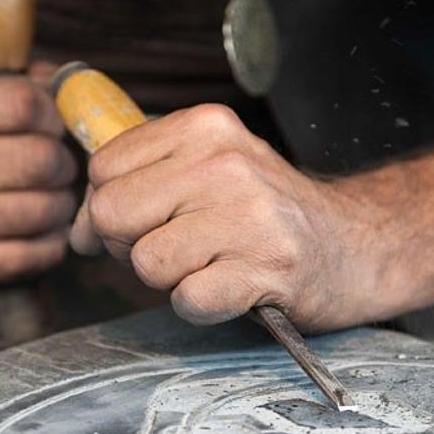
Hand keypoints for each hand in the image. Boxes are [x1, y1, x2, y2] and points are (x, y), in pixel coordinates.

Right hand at [0, 70, 77, 282]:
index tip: (51, 127)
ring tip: (49, 198)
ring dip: (61, 205)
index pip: (24, 104)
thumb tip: (78, 86)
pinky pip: (36, 253)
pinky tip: (39, 229)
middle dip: (63, 164)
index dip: (53, 116)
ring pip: (44, 208)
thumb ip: (27, 83)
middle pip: (41, 159)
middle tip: (56, 169)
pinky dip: (51, 242)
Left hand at [70, 103, 373, 330]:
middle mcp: (226, 163)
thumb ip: (136, 184)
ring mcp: (250, 216)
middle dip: (131, 244)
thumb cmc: (265, 213)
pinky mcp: (267, 269)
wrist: (355, 246)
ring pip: (146, 262)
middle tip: (180, 247)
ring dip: (171, 278)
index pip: (103, 168)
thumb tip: (78, 231)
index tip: (148, 220)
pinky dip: (202, 305)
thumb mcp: (206, 170)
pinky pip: (188, 299)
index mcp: (205, 128)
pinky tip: (233, 288)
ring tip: (214, 264)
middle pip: (112, 213)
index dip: (111, 207)